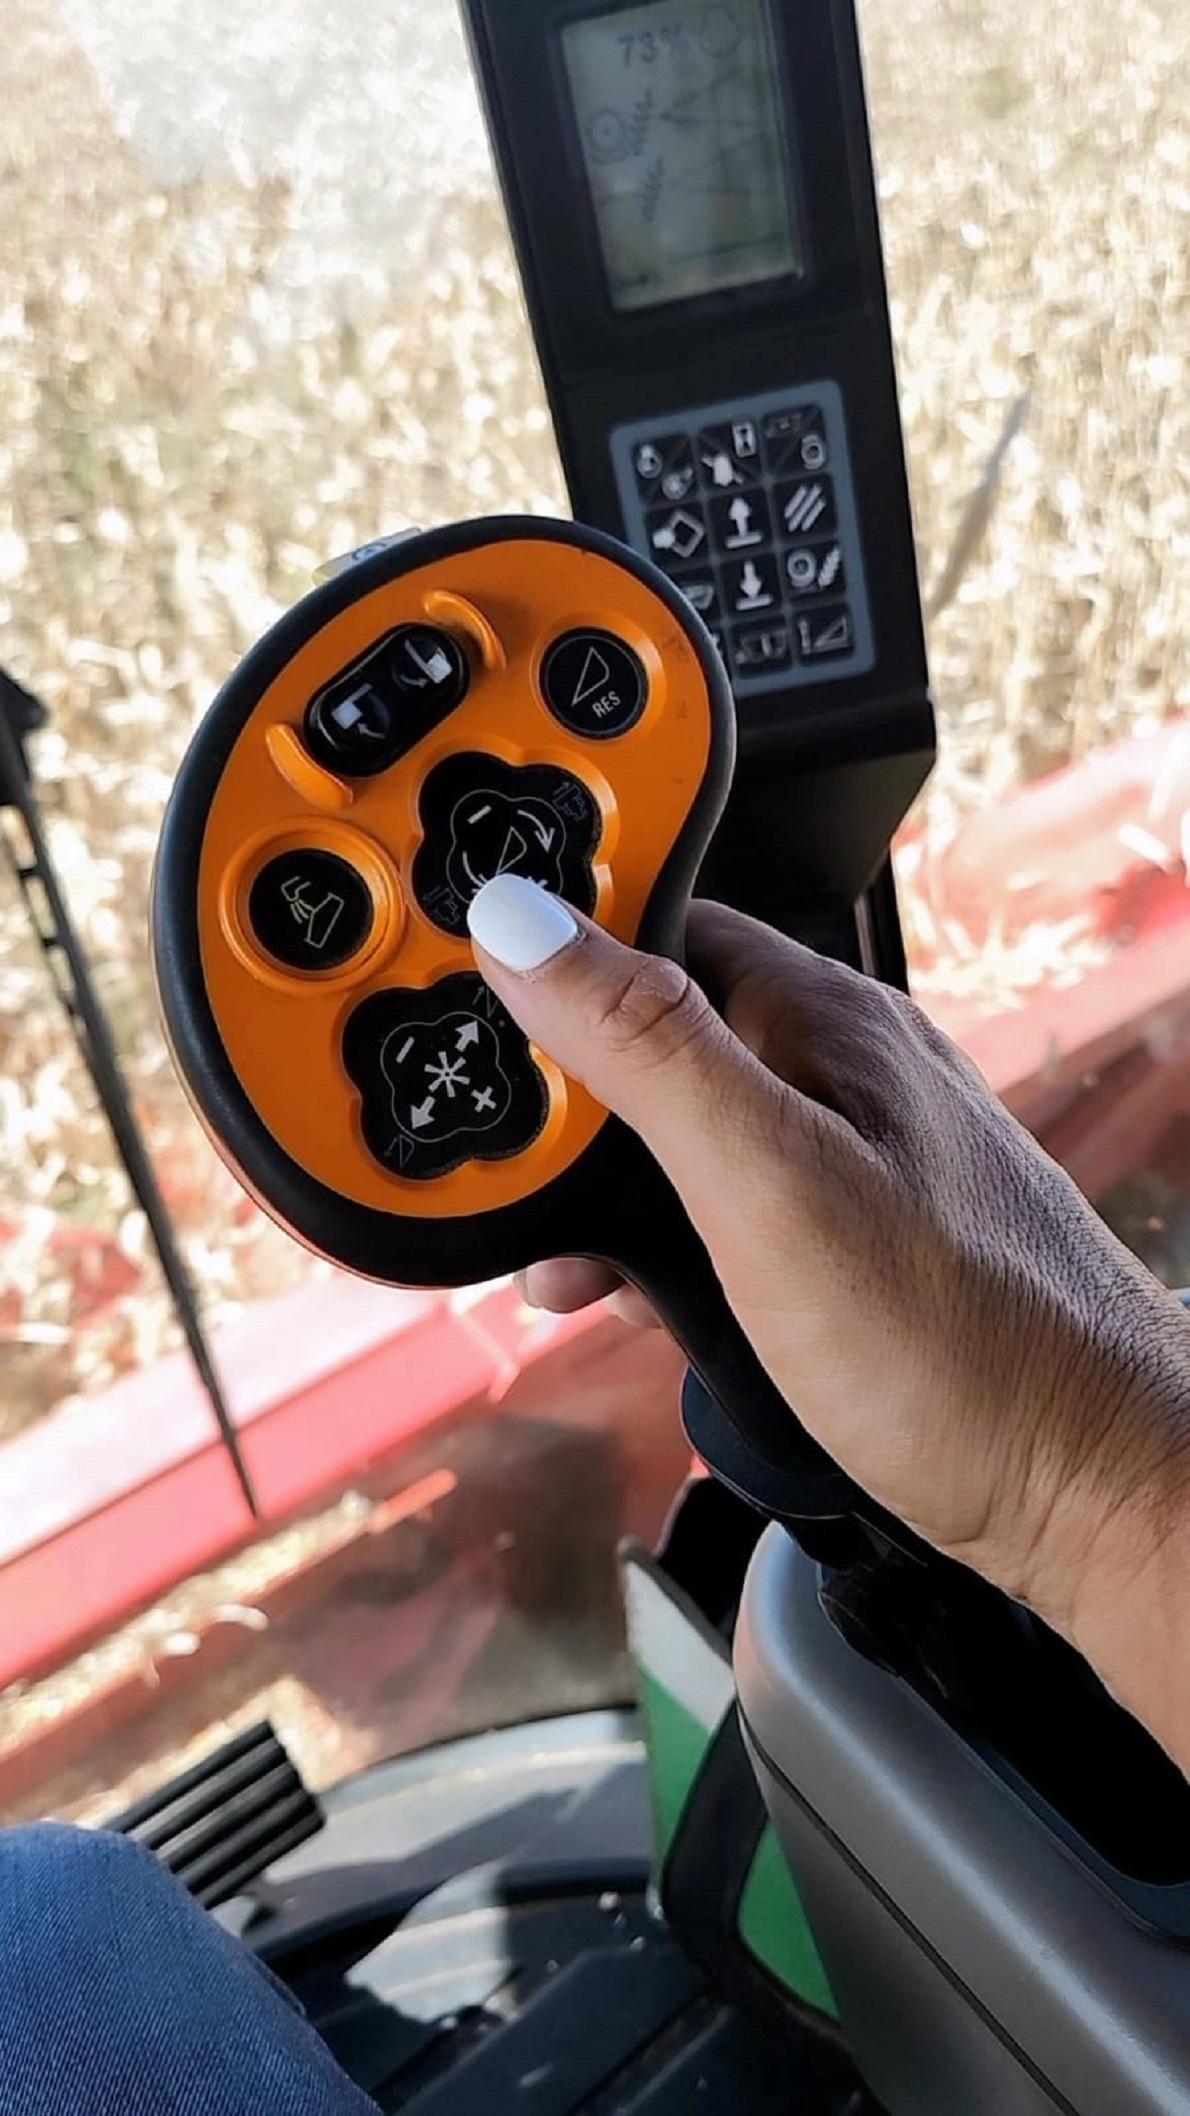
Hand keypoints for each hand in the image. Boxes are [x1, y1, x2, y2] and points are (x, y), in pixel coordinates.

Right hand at [467, 875, 1189, 1763]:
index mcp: (819, 1019)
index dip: (544, 943)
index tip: (448, 986)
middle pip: (650, 1029)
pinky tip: (626, 1299)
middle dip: (554, 1091)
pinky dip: (653, 1241)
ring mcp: (846, 1154)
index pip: (650, 922)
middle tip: (483, 1164)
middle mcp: (835, 1069)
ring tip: (545, 1260)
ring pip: (676, 1128)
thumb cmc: (962, 1346)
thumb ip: (647, 1050)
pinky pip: (717, 1204)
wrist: (1093, 1491)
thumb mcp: (768, 1184)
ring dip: (594, 1183)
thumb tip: (524, 923)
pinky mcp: (847, 1238)